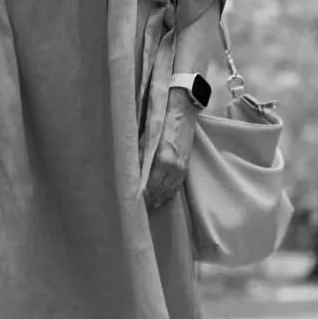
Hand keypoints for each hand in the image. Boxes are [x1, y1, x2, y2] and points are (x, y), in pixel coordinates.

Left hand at [145, 89, 197, 209]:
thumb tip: (131, 172)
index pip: (151, 185)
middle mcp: (174, 167)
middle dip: (150, 200)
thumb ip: (140, 155)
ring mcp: (181, 167)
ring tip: (150, 207)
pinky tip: (163, 198)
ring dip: (160, 199)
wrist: (183, 110)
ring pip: (170, 190)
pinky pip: (177, 184)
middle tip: (139, 208)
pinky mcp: (186, 164)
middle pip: (160, 191)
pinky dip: (170, 193)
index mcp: (163, 159)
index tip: (134, 202)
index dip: (143, 195)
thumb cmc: (161, 120)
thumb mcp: (145, 137)